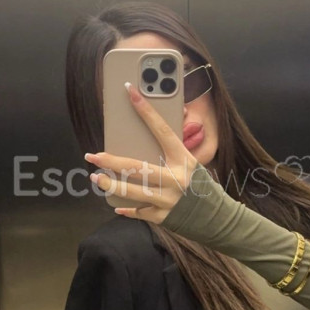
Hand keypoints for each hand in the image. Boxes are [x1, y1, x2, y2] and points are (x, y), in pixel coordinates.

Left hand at [84, 82, 199, 222]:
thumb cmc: (199, 184)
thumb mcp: (190, 163)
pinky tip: (117, 207)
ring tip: (96, 178)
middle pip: (139, 168)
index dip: (146, 111)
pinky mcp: (165, 217)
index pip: (162, 130)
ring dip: (111, 185)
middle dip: (112, 161)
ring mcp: (170, 200)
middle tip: (93, 155)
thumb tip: (139, 142)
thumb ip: (169, 154)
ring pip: (134, 192)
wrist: (216, 216)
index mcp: (184, 159)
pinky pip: (141, 212)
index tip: (131, 92)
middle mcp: (177, 179)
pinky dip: (129, 209)